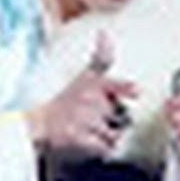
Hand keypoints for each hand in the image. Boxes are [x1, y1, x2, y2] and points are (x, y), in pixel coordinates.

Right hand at [26, 30, 138, 160]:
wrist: (43, 123)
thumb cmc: (69, 99)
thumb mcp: (85, 75)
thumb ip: (101, 57)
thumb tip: (104, 32)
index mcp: (92, 82)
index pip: (112, 83)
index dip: (124, 87)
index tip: (136, 90)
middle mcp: (88, 99)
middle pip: (122, 116)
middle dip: (114, 120)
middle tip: (95, 116)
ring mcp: (83, 119)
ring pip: (115, 134)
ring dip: (107, 135)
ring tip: (90, 128)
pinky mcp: (77, 137)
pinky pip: (104, 148)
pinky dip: (100, 148)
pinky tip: (87, 139)